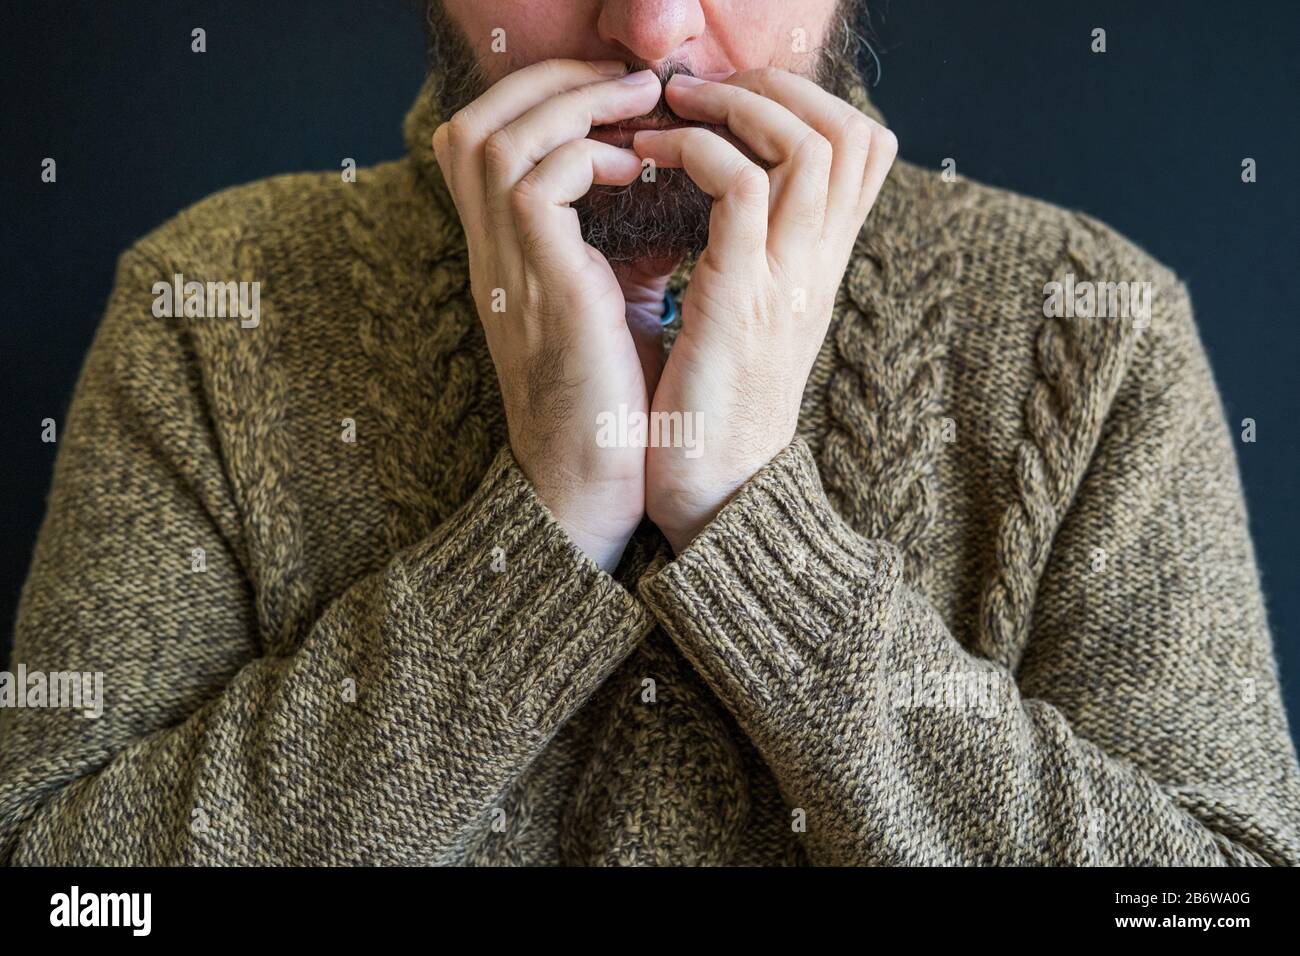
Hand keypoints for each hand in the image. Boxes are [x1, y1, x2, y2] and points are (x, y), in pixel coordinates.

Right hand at [432, 60, 663, 570]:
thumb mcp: (612, 309)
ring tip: (638, 105)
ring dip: (570, 105)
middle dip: (547, 83)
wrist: (594, 489)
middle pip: (472, 127)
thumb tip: (662, 193)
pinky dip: (585, 156)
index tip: (616, 97)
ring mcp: (508, 272)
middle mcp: (493, 258)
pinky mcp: (542, 288)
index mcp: (507, 261)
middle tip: (624, 80)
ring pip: (497, 140)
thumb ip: (617, 248)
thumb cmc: (613, 407)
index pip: (482, 149)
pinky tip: (634, 170)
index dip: (539, 101)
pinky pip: (534, 183)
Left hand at [632, 69, 896, 552]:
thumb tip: (727, 200)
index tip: (728, 102)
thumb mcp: (748, 320)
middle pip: (852, 130)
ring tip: (671, 111)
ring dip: (735, 106)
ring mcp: (788, 283)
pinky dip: (695, 151)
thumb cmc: (710, 410)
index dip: (804, 101)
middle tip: (698, 91)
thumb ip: (754, 257)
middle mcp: (820, 268)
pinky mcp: (741, 303)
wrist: (711, 498)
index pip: (862, 151)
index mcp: (820, 267)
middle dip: (774, 86)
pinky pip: (741, 190)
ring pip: (810, 145)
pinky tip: (650, 159)